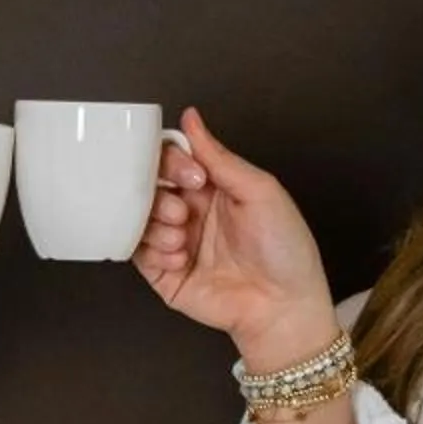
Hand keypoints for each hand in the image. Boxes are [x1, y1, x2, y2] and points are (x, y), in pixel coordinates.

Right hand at [133, 105, 338, 365]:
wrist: (285, 306)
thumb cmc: (285, 250)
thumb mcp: (259, 191)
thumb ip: (219, 156)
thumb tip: (191, 118)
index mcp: (212, 187)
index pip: (172, 159)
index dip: (171, 161)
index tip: (192, 175)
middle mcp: (190, 211)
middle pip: (149, 185)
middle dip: (160, 194)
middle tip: (185, 210)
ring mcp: (175, 242)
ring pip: (139, 217)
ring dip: (156, 223)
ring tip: (182, 237)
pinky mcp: (164, 274)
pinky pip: (137, 252)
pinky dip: (153, 250)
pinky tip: (179, 257)